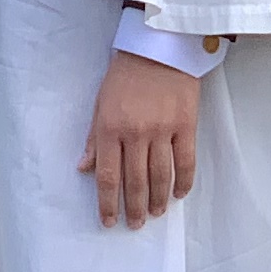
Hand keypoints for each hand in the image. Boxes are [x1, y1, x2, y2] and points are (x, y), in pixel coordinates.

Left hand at [78, 47, 200, 227]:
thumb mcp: (100, 103)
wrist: (160, 47)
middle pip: (136, 182)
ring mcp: (163, 131)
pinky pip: (186, 161)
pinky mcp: (186, 125)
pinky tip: (179, 194)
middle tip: (135, 225)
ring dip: (158, 200)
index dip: (108, 203)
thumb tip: (84, 168)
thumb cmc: (126, 74)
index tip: (108, 221)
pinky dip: (183, 182)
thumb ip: (94, 138)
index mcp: (110, 128)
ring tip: (156, 214)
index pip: (108, 176)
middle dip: (134, 208)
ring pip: (161, 176)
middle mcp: (136, 133)